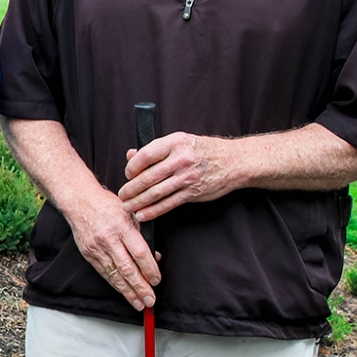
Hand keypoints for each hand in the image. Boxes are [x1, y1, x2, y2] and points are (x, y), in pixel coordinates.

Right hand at [63, 185, 159, 310]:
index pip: (139, 253)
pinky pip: (104, 273)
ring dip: (128, 292)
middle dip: (140, 287)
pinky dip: (116, 285)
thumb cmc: (107, 205)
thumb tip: (155, 257)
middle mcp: (109, 239)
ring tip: (138, 303)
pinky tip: (124, 293)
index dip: (149, 269)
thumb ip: (143, 234)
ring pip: (115, 275)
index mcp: (122, 226)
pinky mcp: (89, 254)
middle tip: (150, 300)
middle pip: (127, 268)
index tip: (157, 281)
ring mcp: (97, 248)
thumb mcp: (130, 213)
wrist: (79, 201)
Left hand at [119, 132, 242, 220]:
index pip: (147, 154)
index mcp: (175, 142)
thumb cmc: (204, 151)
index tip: (127, 174)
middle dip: (131, 188)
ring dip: (139, 202)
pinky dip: (153, 211)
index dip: (132, 166)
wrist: (234, 161)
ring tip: (128, 207)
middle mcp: (181, 159)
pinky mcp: (193, 192)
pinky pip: (168, 204)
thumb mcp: (181, 142)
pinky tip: (143, 214)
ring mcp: (187, 177)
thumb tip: (130, 155)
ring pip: (156, 192)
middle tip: (122, 195)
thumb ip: (155, 149)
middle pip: (149, 176)